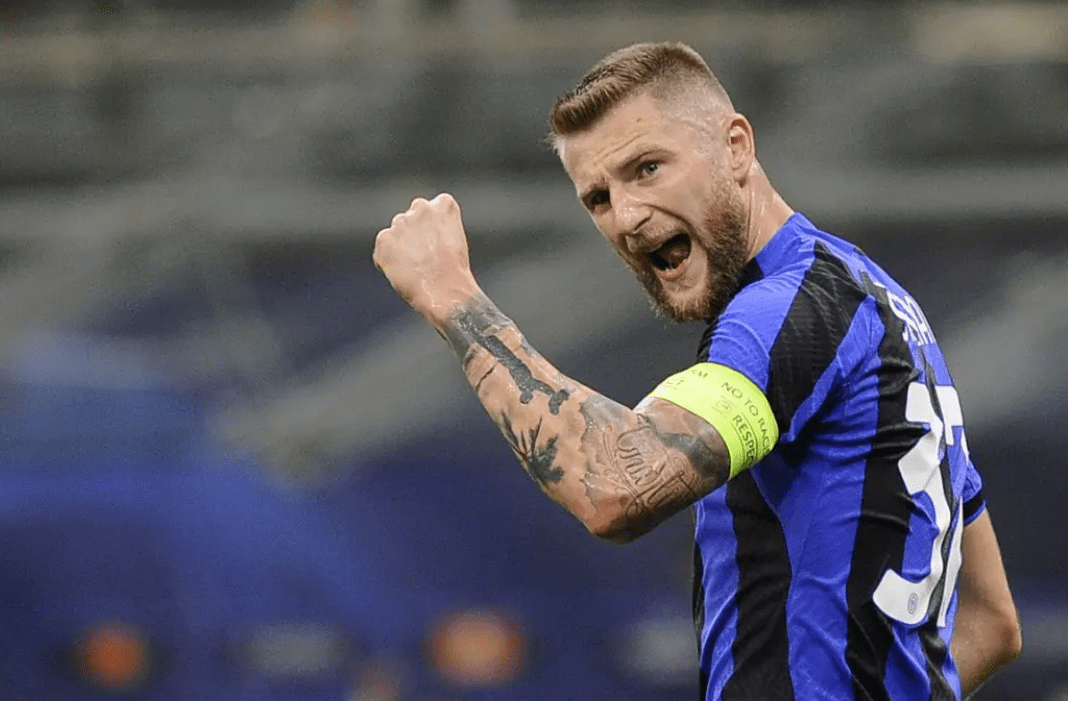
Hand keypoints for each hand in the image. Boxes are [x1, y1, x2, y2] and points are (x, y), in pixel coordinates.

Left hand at [373, 193, 480, 325]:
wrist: (444, 289)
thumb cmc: (454, 271)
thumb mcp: (456, 240)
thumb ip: (439, 228)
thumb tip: (424, 235)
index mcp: (444, 205)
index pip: (434, 207)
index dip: (433, 228)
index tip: (437, 243)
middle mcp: (421, 207)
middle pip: (412, 217)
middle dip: (414, 233)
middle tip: (423, 257)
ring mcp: (401, 222)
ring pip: (396, 232)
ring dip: (400, 246)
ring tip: (414, 268)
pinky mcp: (384, 238)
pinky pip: (382, 248)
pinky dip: (387, 260)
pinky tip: (402, 273)